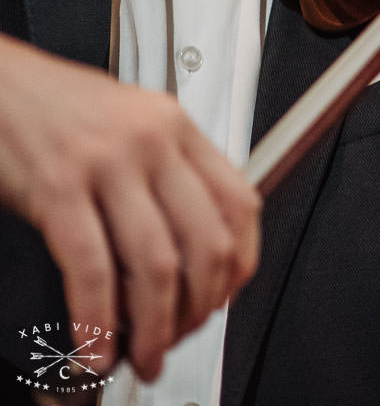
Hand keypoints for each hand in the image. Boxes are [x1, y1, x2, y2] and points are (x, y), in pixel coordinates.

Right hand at [0, 35, 260, 380]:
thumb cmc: (57, 105)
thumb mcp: (133, 122)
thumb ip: (168, 169)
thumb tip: (193, 242)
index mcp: (178, 128)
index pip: (241, 203)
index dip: (240, 263)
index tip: (224, 296)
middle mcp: (153, 143)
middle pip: (206, 243)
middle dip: (200, 308)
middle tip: (181, 339)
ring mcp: (108, 165)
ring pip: (156, 265)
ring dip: (155, 327)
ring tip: (145, 356)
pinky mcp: (58, 188)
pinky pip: (92, 269)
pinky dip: (97, 320)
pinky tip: (95, 346)